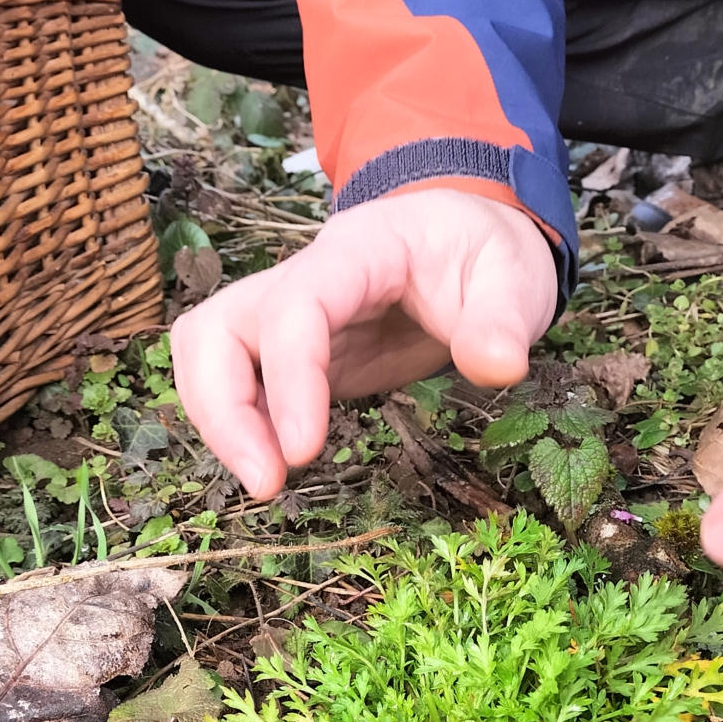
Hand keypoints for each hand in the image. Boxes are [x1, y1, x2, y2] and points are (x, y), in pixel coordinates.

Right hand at [173, 189, 556, 497]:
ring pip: (207, 354)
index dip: (288, 379)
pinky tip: (275, 467)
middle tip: (266, 483)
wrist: (468, 238)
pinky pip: (235, 384)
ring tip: (267, 482)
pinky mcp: (293, 354)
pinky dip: (239, 428)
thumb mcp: (515, 277)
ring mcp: (289, 316)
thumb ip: (503, 319)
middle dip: (222, 410)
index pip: (294, 305)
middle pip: (214, 328)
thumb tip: (496, 368)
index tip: (303, 452)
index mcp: (358, 250)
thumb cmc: (484, 253)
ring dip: (219, 422)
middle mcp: (303, 278)